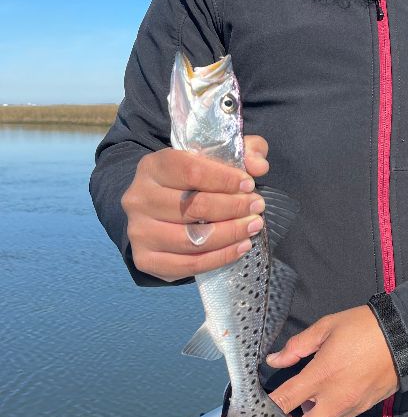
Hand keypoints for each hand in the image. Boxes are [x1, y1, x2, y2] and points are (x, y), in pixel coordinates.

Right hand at [121, 135, 269, 280]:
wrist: (157, 212)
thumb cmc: (192, 181)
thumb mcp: (215, 157)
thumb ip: (243, 152)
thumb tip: (259, 166)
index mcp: (153, 166)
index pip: (191, 170)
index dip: (225, 179)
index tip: (249, 184)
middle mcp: (139, 198)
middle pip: (193, 207)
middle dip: (234, 207)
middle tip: (257, 207)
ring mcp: (138, 231)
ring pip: (192, 239)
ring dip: (230, 234)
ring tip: (252, 227)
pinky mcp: (145, 259)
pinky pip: (188, 264)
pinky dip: (220, 257)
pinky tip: (240, 247)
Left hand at [266, 306, 398, 416]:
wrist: (407, 338)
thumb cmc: (363, 327)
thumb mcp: (327, 326)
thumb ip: (298, 346)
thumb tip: (274, 360)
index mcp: (321, 376)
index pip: (283, 402)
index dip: (264, 408)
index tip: (254, 405)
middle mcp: (334, 400)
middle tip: (275, 416)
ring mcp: (350, 409)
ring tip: (296, 406)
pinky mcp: (362, 410)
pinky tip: (319, 401)